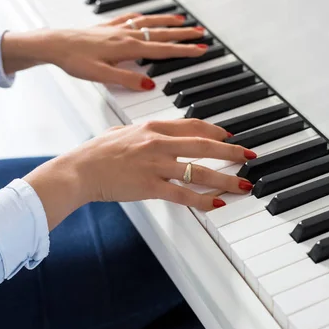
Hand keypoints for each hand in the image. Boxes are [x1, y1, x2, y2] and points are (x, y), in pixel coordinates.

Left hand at [1, 13, 207, 89]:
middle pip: (161, 33)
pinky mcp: (107, 27)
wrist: (53, 44)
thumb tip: (150, 85)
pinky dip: (144, 17)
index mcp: (127, 48)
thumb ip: (126, 81)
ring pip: (148, 23)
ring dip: (167, 21)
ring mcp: (117, 29)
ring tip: (182, 20)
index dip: (184, 51)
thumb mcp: (100, 75)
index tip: (201, 50)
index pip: (162, 50)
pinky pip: (132, 18)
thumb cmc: (73, 60)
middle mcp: (125, 35)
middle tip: (201, 33)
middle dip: (183, 34)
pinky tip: (147, 16)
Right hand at [24, 120, 255, 229]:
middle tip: (249, 156)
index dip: (216, 130)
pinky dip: (202, 199)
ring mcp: (156, 164)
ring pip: (199, 171)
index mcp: (153, 126)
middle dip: (231, 152)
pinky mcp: (150, 186)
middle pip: (205, 145)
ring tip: (242, 185)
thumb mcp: (123, 131)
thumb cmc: (97, 152)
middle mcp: (159, 142)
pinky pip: (183, 194)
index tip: (230, 136)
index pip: (194, 125)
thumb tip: (157, 132)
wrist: (79, 170)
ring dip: (225, 178)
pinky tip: (216, 203)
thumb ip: (144, 131)